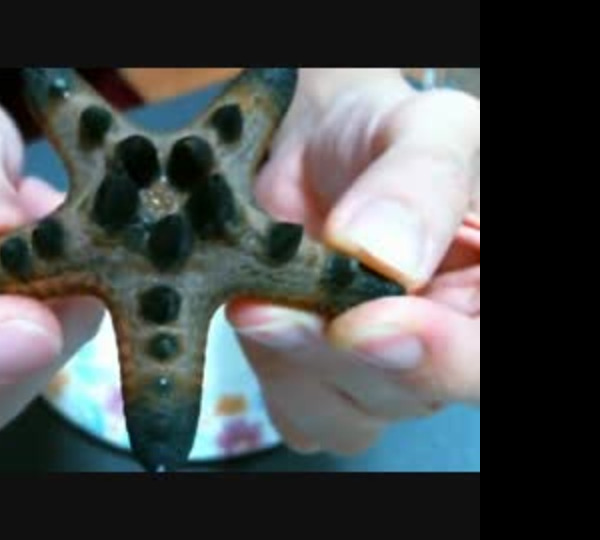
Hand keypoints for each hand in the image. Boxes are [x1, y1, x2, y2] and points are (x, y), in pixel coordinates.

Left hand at [227, 69, 479, 454]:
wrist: (314, 148)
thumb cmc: (382, 137)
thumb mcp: (424, 131)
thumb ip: (419, 185)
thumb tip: (386, 256)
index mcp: (487, 297)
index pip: (484, 362)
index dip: (437, 358)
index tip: (362, 321)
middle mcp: (449, 348)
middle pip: (411, 396)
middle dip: (335, 351)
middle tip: (269, 302)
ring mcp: (384, 376)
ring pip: (345, 416)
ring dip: (290, 360)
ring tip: (259, 293)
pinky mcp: (319, 385)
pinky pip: (297, 414)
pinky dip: (267, 367)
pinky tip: (256, 307)